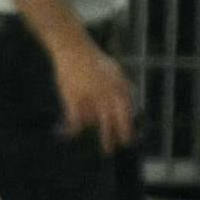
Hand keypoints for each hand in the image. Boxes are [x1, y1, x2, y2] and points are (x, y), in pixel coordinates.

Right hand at [49, 36, 135, 152]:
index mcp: (119, 91)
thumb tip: (130, 111)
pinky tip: (69, 133)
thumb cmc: (96, 62)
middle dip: (109, 140)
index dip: (127, 132)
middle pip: (110, 126)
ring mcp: (89, 98)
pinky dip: (72, 129)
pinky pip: (75, 121)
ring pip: (91, 122)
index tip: (126, 141)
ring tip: (86, 121)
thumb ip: (124, 92)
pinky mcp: (73, 99)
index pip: (125, 118)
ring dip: (89, 124)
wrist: (73, 50)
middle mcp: (105, 97)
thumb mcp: (117, 74)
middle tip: (109, 150)